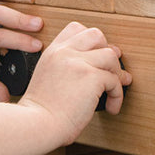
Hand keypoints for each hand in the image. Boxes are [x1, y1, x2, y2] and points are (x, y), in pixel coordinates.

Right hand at [19, 21, 130, 146]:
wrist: (36, 124)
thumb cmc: (40, 112)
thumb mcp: (45, 79)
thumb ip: (63, 69)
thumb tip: (93, 69)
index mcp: (52, 52)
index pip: (75, 29)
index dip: (90, 42)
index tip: (94, 58)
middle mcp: (64, 53)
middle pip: (96, 35)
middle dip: (107, 50)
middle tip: (109, 70)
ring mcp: (78, 62)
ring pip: (111, 55)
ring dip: (117, 73)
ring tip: (113, 90)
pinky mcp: (91, 77)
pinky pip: (115, 80)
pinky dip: (117, 95)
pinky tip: (112, 106)